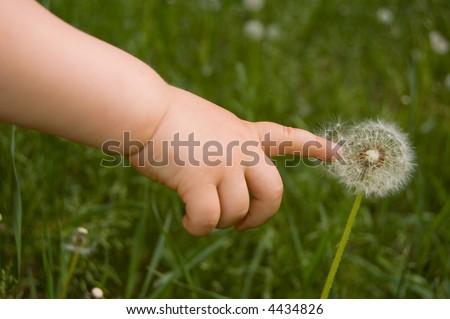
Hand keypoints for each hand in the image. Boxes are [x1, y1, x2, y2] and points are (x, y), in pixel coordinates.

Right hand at [129, 86, 334, 235]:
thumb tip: (217, 188)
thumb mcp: (206, 127)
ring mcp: (222, 164)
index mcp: (243, 133)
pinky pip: (209, 219)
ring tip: (199, 215)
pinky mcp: (199, 179)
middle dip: (261, 216)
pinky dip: (199, 228)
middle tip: (243, 225)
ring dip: (220, 222)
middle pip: (274, 192)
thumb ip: (221, 151)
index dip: (313, 147)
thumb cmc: (164, 117)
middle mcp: (240, 149)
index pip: (285, 137)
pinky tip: (188, 222)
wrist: (142, 109)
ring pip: (237, 212)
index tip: (338, 153)